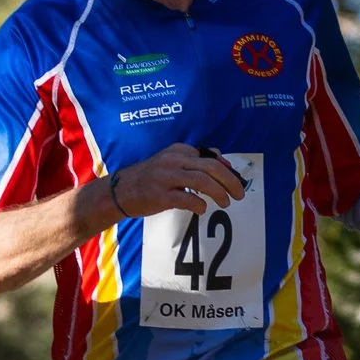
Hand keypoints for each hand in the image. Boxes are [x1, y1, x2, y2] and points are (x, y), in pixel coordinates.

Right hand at [110, 143, 244, 218]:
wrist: (120, 191)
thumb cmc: (149, 178)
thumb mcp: (170, 162)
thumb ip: (193, 161)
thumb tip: (222, 161)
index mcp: (178, 150)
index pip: (209, 157)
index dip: (227, 170)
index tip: (235, 182)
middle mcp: (173, 160)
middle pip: (210, 167)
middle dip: (230, 181)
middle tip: (240, 194)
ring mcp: (166, 177)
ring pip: (202, 181)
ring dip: (219, 193)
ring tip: (226, 203)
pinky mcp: (160, 195)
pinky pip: (186, 198)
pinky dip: (199, 204)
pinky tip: (203, 209)